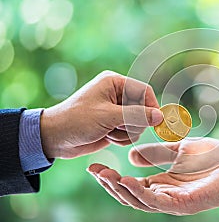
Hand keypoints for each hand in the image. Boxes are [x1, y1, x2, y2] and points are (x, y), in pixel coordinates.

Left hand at [40, 70, 162, 158]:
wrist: (55, 138)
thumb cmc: (77, 121)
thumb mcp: (108, 116)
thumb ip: (136, 115)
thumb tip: (160, 116)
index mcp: (114, 83)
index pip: (144, 91)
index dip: (151, 106)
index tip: (155, 122)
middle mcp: (117, 94)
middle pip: (143, 109)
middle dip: (133, 122)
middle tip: (116, 126)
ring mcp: (116, 110)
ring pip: (138, 123)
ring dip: (126, 132)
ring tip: (108, 131)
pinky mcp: (114, 124)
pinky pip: (130, 132)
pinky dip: (122, 137)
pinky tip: (107, 136)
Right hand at [87, 138, 218, 214]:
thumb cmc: (216, 158)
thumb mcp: (179, 150)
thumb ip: (157, 153)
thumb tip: (131, 155)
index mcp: (164, 184)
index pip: (132, 186)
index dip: (112, 177)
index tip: (94, 164)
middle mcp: (166, 197)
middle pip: (131, 197)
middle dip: (110, 185)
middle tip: (93, 170)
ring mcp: (175, 203)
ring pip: (140, 202)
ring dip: (120, 190)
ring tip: (105, 175)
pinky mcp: (185, 205)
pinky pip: (157, 202)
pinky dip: (140, 193)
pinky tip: (127, 180)